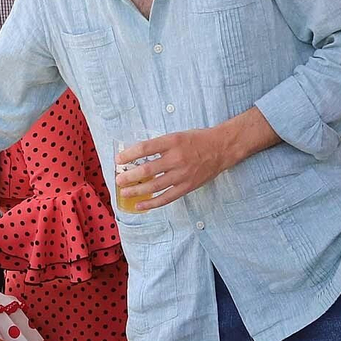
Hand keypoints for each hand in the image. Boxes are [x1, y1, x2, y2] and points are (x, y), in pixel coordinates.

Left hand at [116, 126, 231, 210]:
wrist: (221, 148)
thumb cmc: (197, 140)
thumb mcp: (176, 136)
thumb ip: (159, 146)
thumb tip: (136, 156)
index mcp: (172, 142)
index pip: (145, 148)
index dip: (129, 155)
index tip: (118, 160)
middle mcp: (176, 158)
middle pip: (147, 169)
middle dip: (129, 176)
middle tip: (118, 179)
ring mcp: (182, 174)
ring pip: (154, 185)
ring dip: (136, 190)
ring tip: (125, 192)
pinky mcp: (187, 186)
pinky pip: (166, 197)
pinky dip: (151, 203)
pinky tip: (140, 205)